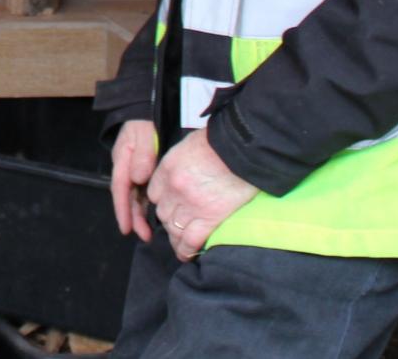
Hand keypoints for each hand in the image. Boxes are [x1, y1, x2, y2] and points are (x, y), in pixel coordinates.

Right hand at [108, 119, 158, 240]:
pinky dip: (146, 203)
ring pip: (134, 195)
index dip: (123, 209)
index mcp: (123, 159)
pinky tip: (153, 214)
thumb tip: (138, 178)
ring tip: (149, 232)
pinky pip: (142, 189)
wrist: (147, 106)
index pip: (120, 188)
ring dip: (140, 213)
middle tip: (143, 235)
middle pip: (126, 196)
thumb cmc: (145, 120)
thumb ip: (142, 155)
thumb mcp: (143, 133)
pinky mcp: (143, 168)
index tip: (127, 228)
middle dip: (133, 217)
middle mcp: (126, 166)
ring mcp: (134, 168)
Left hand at [144, 128, 258, 260]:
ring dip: (176, 238)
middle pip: (163, 213)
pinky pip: (190, 241)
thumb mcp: (190, 146)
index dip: (163, 201)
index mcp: (168, 169)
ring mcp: (190, 205)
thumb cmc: (221, 143)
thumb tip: (183, 172)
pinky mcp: (209, 218)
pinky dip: (186, 250)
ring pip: (174, 229)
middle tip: (179, 225)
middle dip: (169, 220)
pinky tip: (187, 255)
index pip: (154, 193)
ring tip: (182, 244)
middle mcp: (174, 189)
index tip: (170, 206)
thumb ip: (180, 162)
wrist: (243, 151)